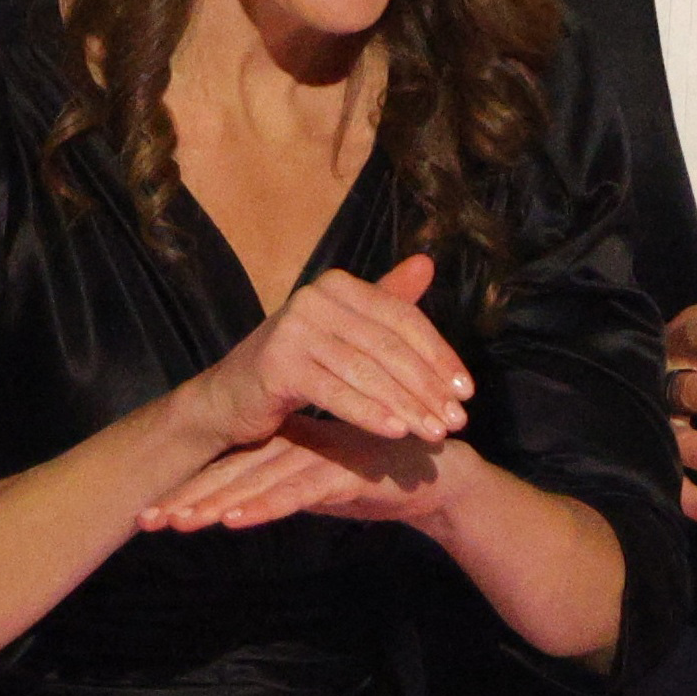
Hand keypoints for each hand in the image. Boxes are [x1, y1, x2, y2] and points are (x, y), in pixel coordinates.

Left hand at [138, 411, 480, 533]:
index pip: (230, 467)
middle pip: (234, 473)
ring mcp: (323, 456)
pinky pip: (297, 493)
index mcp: (291, 443)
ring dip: (217, 503)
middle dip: (188, 498)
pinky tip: (234, 521)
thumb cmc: (379, 481)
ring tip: (179, 523)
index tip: (148, 513)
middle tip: (145, 520)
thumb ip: (285, 489)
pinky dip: (265, 506)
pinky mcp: (345, 472)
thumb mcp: (322, 486)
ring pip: (258, 482)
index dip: (189, 488)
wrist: (441, 480)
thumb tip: (240, 505)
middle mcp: (301, 444)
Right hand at [171, 254, 472, 455]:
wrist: (229, 399)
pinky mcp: (278, 364)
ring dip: (407, 405)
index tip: (468, 391)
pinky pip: (336, 392)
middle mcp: (316, 298)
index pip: (403, 318)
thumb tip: (428, 262)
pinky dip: (369, 413)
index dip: (440, 354)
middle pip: (389, 346)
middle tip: (457, 419)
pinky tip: (396, 432)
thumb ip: (386, 301)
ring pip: (367, 371)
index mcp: (338, 285)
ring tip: (434, 432)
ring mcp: (294, 328)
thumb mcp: (345, 333)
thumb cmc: (296, 367)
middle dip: (428, 385)